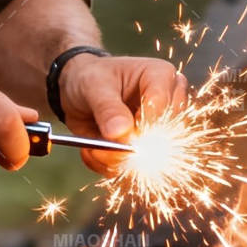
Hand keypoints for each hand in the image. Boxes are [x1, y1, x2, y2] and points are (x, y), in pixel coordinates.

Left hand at [57, 55, 186, 174]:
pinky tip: (93, 152)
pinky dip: (110, 167)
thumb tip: (121, 133)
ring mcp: (159, 130)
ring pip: (152, 159)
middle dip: (128, 149)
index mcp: (162, 76)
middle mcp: (168, 104)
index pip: (163, 107)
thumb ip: (108, 109)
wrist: (77, 92)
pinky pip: (135, 170)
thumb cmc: (90, 78)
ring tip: (92, 149)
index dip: (142, 126)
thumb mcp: (93, 86)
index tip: (117, 134)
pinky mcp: (145, 150)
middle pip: (163, 137)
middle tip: (99, 149)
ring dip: (117, 161)